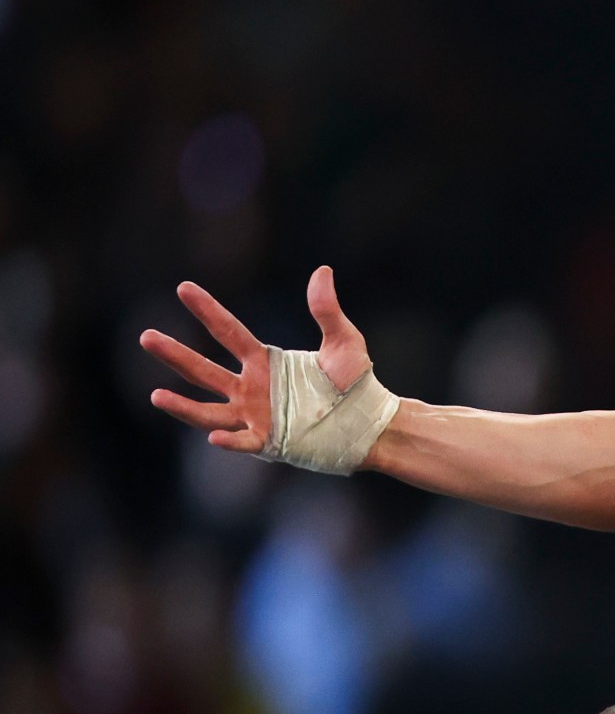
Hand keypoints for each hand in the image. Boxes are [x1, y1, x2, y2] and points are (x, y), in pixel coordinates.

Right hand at [141, 266, 372, 454]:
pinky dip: (229, 440)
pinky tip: (213, 437)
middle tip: (145, 336)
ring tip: (155, 395)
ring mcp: (256, 417)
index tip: (183, 288)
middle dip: (175, 354)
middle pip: (204, 370)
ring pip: (209, 410)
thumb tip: (322, 271)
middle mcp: (251, 388)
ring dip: (182, 406)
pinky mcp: (268, 442)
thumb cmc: (356, 383)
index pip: (228, 332)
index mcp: (265, 362)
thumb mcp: (344, 343)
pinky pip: (242, 441)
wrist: (370, 424)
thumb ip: (327, 311)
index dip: (207, 310)